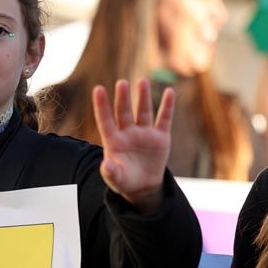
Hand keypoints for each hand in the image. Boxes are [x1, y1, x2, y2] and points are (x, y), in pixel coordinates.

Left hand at [92, 78, 174, 211]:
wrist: (143, 185)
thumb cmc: (125, 180)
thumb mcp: (116, 179)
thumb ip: (111, 172)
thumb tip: (106, 166)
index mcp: (113, 140)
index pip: (105, 120)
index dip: (101, 106)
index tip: (98, 89)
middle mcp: (128, 132)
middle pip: (124, 112)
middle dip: (123, 98)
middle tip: (122, 83)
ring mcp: (144, 133)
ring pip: (143, 111)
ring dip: (143, 97)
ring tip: (142, 81)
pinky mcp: (161, 137)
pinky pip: (164, 119)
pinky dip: (167, 106)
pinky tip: (169, 92)